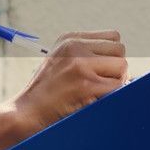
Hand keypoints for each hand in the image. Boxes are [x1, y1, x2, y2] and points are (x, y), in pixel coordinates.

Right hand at [11, 31, 126, 134]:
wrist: (26, 112)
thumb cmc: (46, 92)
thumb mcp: (61, 61)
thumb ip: (87, 55)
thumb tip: (123, 64)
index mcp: (70, 39)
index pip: (113, 37)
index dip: (111, 56)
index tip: (99, 70)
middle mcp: (75, 47)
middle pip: (120, 50)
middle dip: (115, 68)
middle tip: (99, 83)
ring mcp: (80, 65)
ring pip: (122, 67)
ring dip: (114, 83)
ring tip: (94, 92)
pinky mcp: (86, 85)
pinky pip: (117, 87)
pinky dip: (110, 97)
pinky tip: (92, 101)